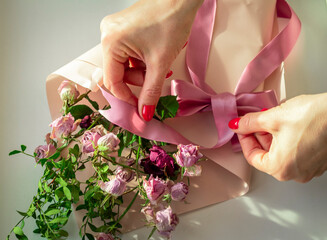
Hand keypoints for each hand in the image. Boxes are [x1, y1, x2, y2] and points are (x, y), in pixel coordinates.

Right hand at [100, 0, 202, 120]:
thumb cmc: (171, 21)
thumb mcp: (160, 62)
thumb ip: (151, 91)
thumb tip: (144, 113)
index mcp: (111, 42)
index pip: (112, 81)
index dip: (126, 97)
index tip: (140, 106)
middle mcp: (107, 34)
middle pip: (118, 72)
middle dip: (139, 80)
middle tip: (157, 77)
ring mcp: (115, 29)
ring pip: (124, 63)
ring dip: (142, 70)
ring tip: (161, 63)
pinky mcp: (124, 27)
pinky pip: (128, 52)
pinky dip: (141, 59)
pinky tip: (156, 56)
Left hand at [229, 93, 326, 181]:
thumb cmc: (314, 118)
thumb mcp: (272, 118)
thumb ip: (250, 123)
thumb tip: (238, 125)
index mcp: (280, 168)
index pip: (252, 157)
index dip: (244, 140)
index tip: (242, 128)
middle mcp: (296, 173)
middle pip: (267, 156)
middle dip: (258, 136)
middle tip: (255, 121)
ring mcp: (309, 168)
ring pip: (281, 153)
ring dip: (272, 136)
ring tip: (271, 118)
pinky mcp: (318, 160)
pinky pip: (295, 152)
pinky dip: (287, 139)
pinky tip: (287, 124)